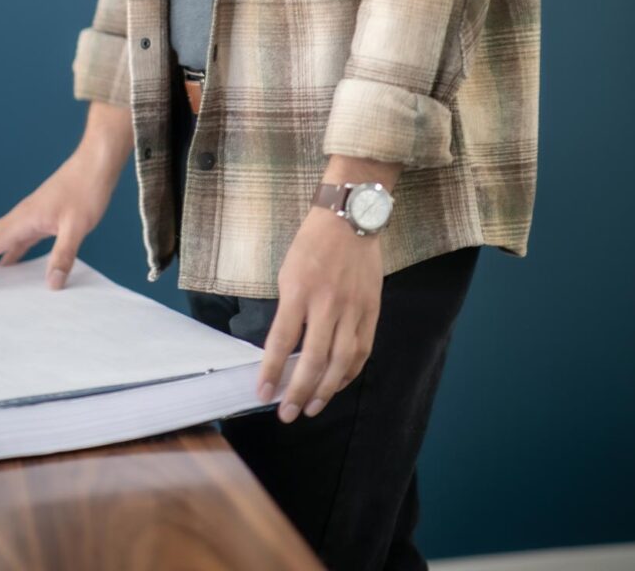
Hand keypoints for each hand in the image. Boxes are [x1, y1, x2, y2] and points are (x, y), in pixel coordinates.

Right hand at [0, 111, 131, 290]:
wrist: (95, 162)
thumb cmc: (87, 189)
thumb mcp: (78, 225)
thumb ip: (64, 254)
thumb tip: (51, 285)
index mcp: (22, 220)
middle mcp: (18, 218)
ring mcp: (27, 218)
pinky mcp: (39, 220)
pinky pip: (12, 243)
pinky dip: (1, 257)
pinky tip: (3, 270)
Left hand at [255, 206, 382, 422]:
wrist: (349, 220)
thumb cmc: (311, 244)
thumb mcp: (288, 271)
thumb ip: (288, 310)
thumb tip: (283, 350)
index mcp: (299, 290)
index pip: (282, 341)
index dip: (271, 371)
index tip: (263, 394)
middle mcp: (327, 303)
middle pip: (313, 359)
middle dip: (299, 392)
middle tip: (287, 414)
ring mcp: (353, 308)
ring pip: (341, 362)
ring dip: (325, 390)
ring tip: (312, 408)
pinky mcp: (371, 310)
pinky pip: (362, 351)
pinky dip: (349, 373)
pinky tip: (337, 385)